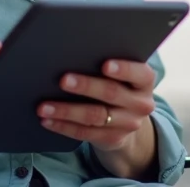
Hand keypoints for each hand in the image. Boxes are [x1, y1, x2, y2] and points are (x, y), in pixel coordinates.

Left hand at [36, 59, 156, 151]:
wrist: (128, 120)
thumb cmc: (118, 83)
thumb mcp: (122, 74)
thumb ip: (107, 62)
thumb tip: (73, 50)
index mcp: (145, 80)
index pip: (139, 73)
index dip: (123, 69)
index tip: (105, 64)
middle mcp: (140, 103)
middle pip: (111, 93)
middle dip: (86, 86)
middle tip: (63, 80)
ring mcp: (128, 124)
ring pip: (95, 116)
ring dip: (66, 110)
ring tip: (44, 106)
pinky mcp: (113, 139)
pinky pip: (85, 133)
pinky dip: (63, 126)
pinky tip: (48, 120)